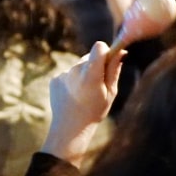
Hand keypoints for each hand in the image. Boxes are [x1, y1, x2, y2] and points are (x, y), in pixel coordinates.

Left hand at [43, 42, 125, 166]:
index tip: (109, 60)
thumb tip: (121, 52)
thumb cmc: (95, 111)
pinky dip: (72, 80)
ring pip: (78, 66)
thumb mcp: (111, 92)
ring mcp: (63, 74)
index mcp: (91, 75)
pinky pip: (68, 73)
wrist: (70, 127)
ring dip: (83, 73)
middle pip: (89, 57)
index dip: (105, 51)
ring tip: (85, 92)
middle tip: (98, 84)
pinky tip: (74, 95)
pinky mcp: (54, 79)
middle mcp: (75, 71)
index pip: (99, 47)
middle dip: (96, 65)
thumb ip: (114, 70)